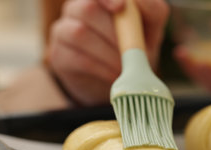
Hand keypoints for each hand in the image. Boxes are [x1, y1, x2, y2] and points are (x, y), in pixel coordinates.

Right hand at [46, 0, 168, 105]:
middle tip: (132, 51)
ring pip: (80, 33)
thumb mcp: (151, 28)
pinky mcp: (59, 55)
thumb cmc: (135, 47)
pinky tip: (114, 75)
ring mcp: (63, 30)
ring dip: (108, 52)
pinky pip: (77, 58)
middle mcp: (76, 7)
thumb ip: (151, 10)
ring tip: (124, 66)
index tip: (120, 7)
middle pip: (87, 8)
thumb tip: (136, 2)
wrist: (117, 80)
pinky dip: (101, 68)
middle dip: (113, 32)